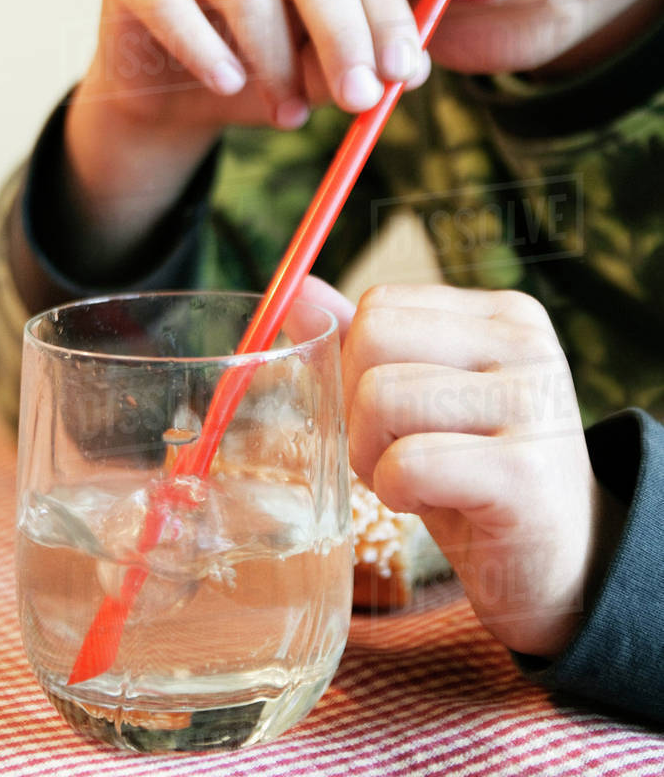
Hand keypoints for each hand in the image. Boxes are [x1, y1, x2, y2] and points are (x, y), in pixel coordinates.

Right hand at [63, 0, 428, 255]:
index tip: (403, 74)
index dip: (386, 13)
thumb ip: (355, 66)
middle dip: (342, 34)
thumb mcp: (313, 77)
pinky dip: (204, 47)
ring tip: (287, 115)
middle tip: (359, 98)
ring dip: (275, 60)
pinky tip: (226, 84)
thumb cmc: (252, 76)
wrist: (167, 101)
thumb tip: (407, 71)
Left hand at [302, 276, 623, 658]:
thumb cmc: (478, 476)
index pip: (379, 305)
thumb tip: (296, 294)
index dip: (357, 367)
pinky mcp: (523, 474)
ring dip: (374, 456)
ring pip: (379, 397)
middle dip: (357, 408)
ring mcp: (531, 404)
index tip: (394, 418)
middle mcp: (525, 344)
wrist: (565, 566)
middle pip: (372, 338)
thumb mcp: (423, 399)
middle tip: (395, 453)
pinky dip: (398, 493)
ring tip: (417, 480)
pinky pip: (406, 464)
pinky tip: (436, 504)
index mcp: (503, 315)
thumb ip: (365, 343)